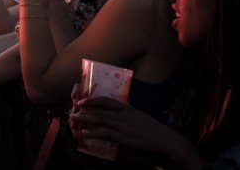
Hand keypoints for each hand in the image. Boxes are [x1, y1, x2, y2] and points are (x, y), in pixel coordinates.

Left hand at [69, 96, 201, 167]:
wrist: (166, 140)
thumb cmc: (152, 129)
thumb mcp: (139, 116)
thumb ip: (127, 113)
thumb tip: (118, 111)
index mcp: (127, 109)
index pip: (107, 100)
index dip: (92, 100)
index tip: (82, 101)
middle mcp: (124, 115)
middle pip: (100, 110)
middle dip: (84, 110)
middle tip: (73, 110)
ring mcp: (124, 126)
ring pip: (100, 120)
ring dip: (85, 119)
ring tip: (74, 119)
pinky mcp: (125, 138)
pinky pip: (106, 134)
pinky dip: (94, 133)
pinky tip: (86, 134)